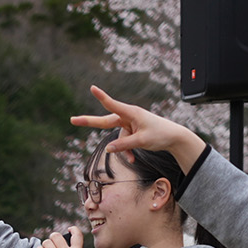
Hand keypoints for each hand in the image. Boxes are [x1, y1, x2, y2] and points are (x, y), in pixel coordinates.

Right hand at [71, 86, 205, 172]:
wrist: (174, 137)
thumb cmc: (160, 135)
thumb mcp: (141, 141)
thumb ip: (124, 145)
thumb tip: (108, 149)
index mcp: (131, 113)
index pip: (112, 105)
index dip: (101, 97)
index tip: (92, 88)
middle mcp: (128, 116)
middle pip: (106, 121)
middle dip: (90, 122)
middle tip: (73, 120)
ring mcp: (130, 124)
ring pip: (118, 138)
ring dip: (123, 149)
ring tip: (133, 158)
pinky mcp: (132, 131)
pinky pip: (123, 142)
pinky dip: (127, 151)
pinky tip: (133, 159)